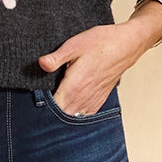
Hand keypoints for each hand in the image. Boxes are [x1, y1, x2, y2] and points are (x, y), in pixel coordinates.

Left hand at [38, 19, 153, 116]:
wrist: (126, 45)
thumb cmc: (101, 43)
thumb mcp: (74, 45)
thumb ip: (56, 58)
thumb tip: (41, 64)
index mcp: (74, 86)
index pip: (53, 108)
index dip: (42, 107)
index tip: (34, 100)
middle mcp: (83, 98)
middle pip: (60, 117)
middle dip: (49, 113)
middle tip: (40, 103)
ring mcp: (92, 101)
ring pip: (72, 118)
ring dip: (61, 114)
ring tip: (52, 105)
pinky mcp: (98, 100)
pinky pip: (83, 115)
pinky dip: (74, 114)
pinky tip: (68, 105)